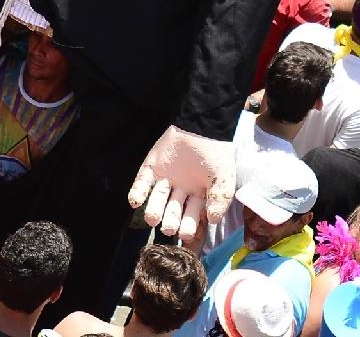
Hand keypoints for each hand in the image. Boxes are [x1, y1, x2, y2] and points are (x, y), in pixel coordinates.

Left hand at [127, 126, 235, 244]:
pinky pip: (142, 183)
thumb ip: (220, 197)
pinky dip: (138, 192)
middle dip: (170, 221)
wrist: (202, 124)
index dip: (188, 226)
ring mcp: (166, 179)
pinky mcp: (152, 168)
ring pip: (157, 200)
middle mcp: (181, 191)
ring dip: (153, 210)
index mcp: (199, 195)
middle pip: (173, 211)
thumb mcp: (224, 176)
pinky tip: (135, 201)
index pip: (192, 216)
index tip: (186, 235)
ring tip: (152, 218)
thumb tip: (213, 220)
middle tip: (170, 227)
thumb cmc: (216, 152)